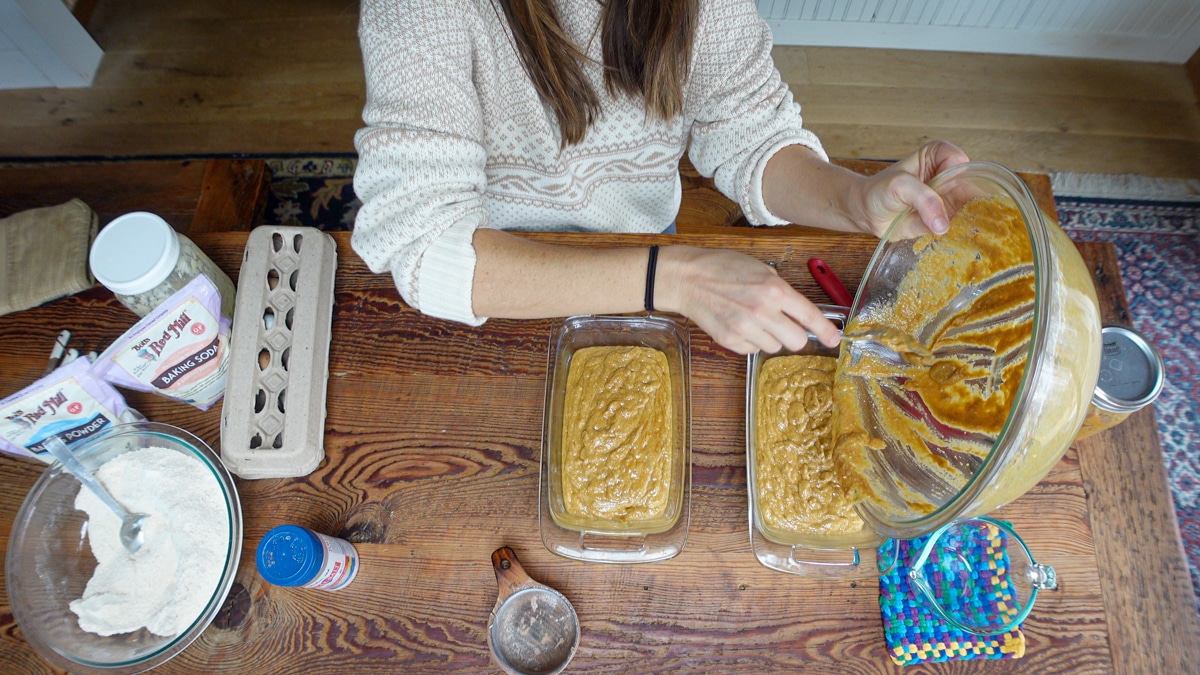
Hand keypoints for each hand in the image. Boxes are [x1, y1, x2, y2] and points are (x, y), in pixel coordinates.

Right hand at [656, 246, 839, 354]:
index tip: (833, 340)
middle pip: (796, 341)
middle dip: (794, 335)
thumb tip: (799, 312)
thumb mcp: (760, 269)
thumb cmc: (722, 268)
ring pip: (773, 347)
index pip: (809, 316)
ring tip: (753, 319)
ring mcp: (745, 329)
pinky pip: (752, 349)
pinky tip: (738, 324)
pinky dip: (750, 340)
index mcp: (775, 290)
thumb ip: (782, 291)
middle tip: (784, 325)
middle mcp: (763, 312)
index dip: (825, 331)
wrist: (688, 279)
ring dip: (770, 337)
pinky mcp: (730, 340)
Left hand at [848, 140, 970, 236]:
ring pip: (971, 206)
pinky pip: (961, 224)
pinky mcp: (945, 218)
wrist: (867, 213)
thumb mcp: (899, 186)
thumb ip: (923, 199)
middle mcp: (947, 175)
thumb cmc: (880, 191)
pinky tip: (970, 240)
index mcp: (937, 156)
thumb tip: (942, 224)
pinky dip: (966, 232)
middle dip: (979, 202)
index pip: (959, 160)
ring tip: (979, 233)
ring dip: (975, 219)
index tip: (948, 190)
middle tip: (985, 219)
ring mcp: (948, 198)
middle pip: (972, 186)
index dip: (958, 175)